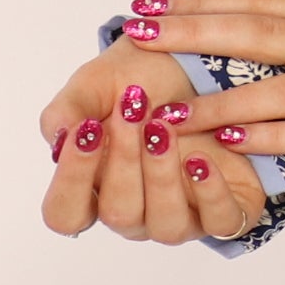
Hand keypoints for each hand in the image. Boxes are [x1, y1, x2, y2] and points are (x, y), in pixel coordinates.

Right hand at [36, 43, 272, 246]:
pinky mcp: (225, 210)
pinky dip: (211, 194)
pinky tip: (201, 159)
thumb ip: (69, 109)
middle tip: (133, 110)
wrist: (198, 60)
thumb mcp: (97, 82)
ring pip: (165, 224)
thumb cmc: (139, 79)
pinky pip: (219, 223)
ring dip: (162, 176)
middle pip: (118, 214)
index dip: (71, 180)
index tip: (85, 130)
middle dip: (123, 161)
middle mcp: (135, 210)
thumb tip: (59, 138)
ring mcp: (179, 215)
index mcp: (95, 189)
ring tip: (164, 129)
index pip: (65, 213)